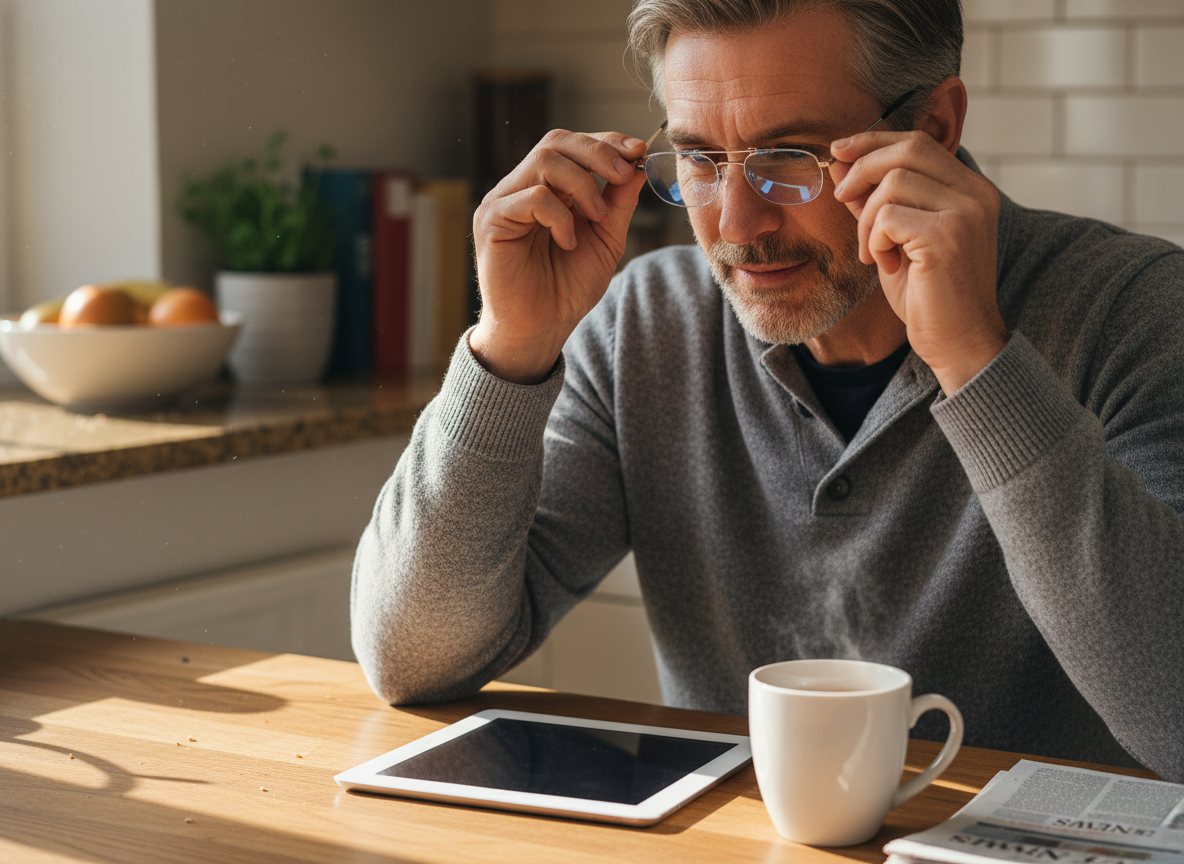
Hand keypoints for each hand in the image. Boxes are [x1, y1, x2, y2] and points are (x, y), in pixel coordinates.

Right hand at [470, 130, 647, 383]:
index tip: (638, 151)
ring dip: (583, 184)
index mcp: (546, 187)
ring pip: (545, 160)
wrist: (541, 329)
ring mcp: (503, 202)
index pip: (571, 145)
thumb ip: (618, 201)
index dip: (605, 142)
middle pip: (556, 142)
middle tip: (624, 175)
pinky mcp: (491, 221)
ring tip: (598, 217)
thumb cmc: (567, 288)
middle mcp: (520, 187)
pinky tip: (568, 242)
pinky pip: (533, 197)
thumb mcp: (606, 238)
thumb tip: (638, 162)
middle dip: (598, 153)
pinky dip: (560, 216)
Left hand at [829, 131, 1006, 393]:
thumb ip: (874, 202)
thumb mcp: (894, 241)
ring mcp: (966, 213)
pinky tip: (886, 265)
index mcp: (970, 190)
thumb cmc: (928, 296)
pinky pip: (889, 217)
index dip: (874, 141)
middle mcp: (976, 194)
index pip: (918, 142)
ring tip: (873, 253)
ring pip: (893, 183)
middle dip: (862, 170)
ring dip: (867, 219)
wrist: (957, 343)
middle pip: (907, 150)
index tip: (838, 150)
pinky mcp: (948, 236)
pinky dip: (874, 240)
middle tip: (842, 200)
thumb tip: (840, 163)